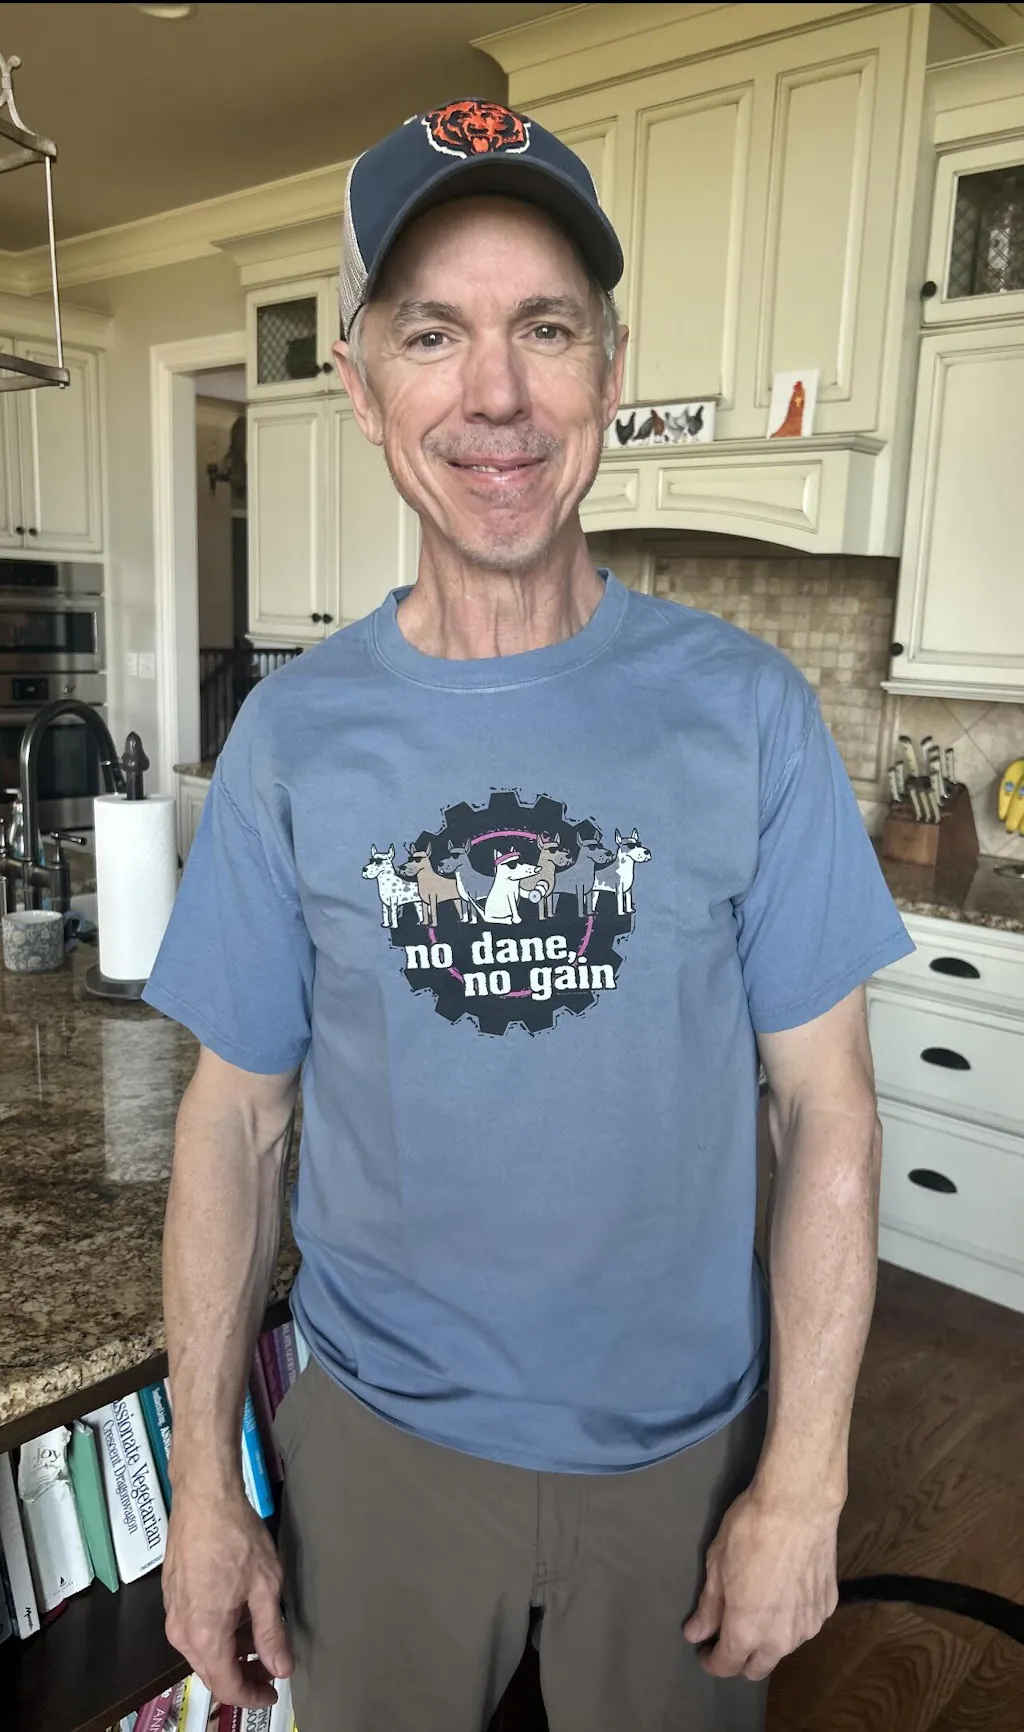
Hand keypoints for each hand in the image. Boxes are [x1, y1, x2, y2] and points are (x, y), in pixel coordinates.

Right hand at [163, 1483, 293, 1706]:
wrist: (204, 1497)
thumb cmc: (236, 1536)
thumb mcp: (265, 1586)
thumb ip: (271, 1633)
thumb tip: (281, 1668)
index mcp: (205, 1634)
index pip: (227, 1686)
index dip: (252, 1696)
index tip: (272, 1693)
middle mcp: (182, 1632)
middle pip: (211, 1672)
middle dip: (242, 1677)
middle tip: (271, 1671)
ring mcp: (173, 1613)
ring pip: (202, 1651)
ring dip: (231, 1654)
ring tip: (260, 1643)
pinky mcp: (172, 1597)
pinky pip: (194, 1630)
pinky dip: (218, 1634)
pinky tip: (239, 1619)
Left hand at [682, 1481, 840, 1680]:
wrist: (798, 1506)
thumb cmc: (749, 1531)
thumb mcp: (717, 1565)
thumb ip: (708, 1607)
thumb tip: (696, 1634)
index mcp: (747, 1631)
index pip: (726, 1665)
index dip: (711, 1660)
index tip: (704, 1649)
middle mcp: (781, 1639)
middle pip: (758, 1668)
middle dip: (740, 1658)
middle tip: (729, 1632)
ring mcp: (809, 1626)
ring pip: (783, 1647)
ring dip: (768, 1639)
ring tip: (760, 1605)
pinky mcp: (827, 1608)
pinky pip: (804, 1624)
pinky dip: (791, 1617)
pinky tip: (786, 1589)